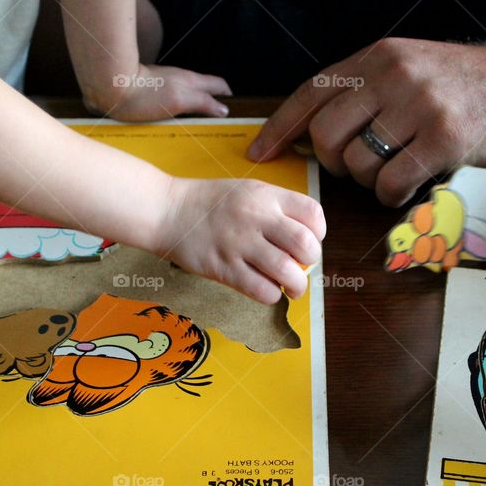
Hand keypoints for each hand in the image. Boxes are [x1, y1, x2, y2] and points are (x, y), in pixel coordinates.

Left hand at [88, 64, 231, 120]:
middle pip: (204, 90)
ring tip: (196, 129)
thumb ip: (203, 102)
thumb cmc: (142, 95)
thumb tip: (224, 109)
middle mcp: (180, 80)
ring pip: (187, 95)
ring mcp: (165, 84)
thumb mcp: (178, 100)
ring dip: (194, 109)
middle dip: (214, 104)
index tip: (234, 115)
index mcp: (191, 81)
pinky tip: (171, 125)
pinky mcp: (149, 92)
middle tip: (217, 125)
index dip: (229, 98)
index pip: (219, 86)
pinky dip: (176, 111)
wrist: (109, 86)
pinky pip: (169, 102)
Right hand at [153, 177, 324, 303]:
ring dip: (297, 286)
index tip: (309, 241)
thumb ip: (276, 209)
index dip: (318, 233)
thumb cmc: (210, 203)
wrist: (166, 210)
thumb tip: (303, 241)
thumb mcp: (248, 190)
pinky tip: (266, 290)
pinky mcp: (223, 268)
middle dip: (311, 261)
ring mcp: (239, 243)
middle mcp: (256, 217)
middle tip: (301, 266)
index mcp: (266, 196)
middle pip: (305, 244)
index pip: (312, 214)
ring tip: (292, 288)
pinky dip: (272, 295)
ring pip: (287, 271)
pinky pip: (261, 290)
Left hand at [248, 38, 485, 205]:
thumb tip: (317, 128)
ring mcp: (421, 106)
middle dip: (332, 163)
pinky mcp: (446, 140)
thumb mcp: (413, 67)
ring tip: (394, 172)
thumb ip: (369, 90)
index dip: (280, 126)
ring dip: (367, 183)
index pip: (313, 91)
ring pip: (357, 164)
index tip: (259, 152)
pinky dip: (391, 197)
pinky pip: (390, 185)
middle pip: (327, 135)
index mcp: (380, 57)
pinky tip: (410, 187)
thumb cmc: (469, 85)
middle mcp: (395, 75)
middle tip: (355, 168)